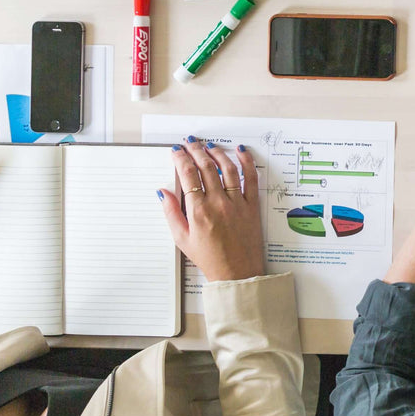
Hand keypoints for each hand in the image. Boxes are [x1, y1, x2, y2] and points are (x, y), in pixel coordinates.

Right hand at [159, 138, 264, 281]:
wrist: (236, 273)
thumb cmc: (209, 258)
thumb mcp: (182, 239)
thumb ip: (171, 213)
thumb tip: (162, 192)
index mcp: (198, 211)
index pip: (187, 175)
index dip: (180, 158)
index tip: (176, 151)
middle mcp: (218, 203)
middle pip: (206, 167)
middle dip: (196, 150)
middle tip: (190, 142)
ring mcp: (236, 203)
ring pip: (227, 168)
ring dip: (217, 153)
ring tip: (209, 145)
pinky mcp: (252, 205)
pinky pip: (251, 178)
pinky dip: (246, 161)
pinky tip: (240, 151)